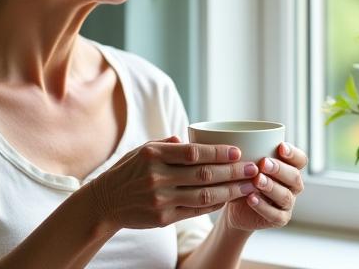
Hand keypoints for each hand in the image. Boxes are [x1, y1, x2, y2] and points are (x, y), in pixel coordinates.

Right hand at [89, 136, 258, 229]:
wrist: (106, 202)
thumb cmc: (129, 171)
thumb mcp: (143, 150)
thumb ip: (167, 145)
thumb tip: (189, 139)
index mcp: (153, 155)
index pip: (193, 153)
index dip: (218, 152)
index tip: (238, 151)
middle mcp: (157, 177)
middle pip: (203, 175)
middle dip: (232, 172)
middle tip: (253, 168)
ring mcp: (160, 200)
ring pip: (204, 196)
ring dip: (230, 191)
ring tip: (249, 185)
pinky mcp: (163, 219)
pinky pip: (195, 211)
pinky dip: (214, 205)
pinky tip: (229, 198)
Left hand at [223, 142, 307, 231]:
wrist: (235, 205)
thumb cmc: (244, 178)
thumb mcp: (247, 164)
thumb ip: (251, 154)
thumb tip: (242, 139)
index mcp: (289, 168)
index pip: (300, 159)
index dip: (293, 153)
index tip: (280, 147)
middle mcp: (293, 186)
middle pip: (294, 177)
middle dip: (279, 169)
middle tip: (264, 163)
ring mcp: (287, 203)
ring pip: (285, 196)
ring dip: (271, 187)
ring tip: (256, 180)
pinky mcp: (280, 219)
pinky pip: (275, 214)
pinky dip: (263, 206)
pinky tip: (251, 198)